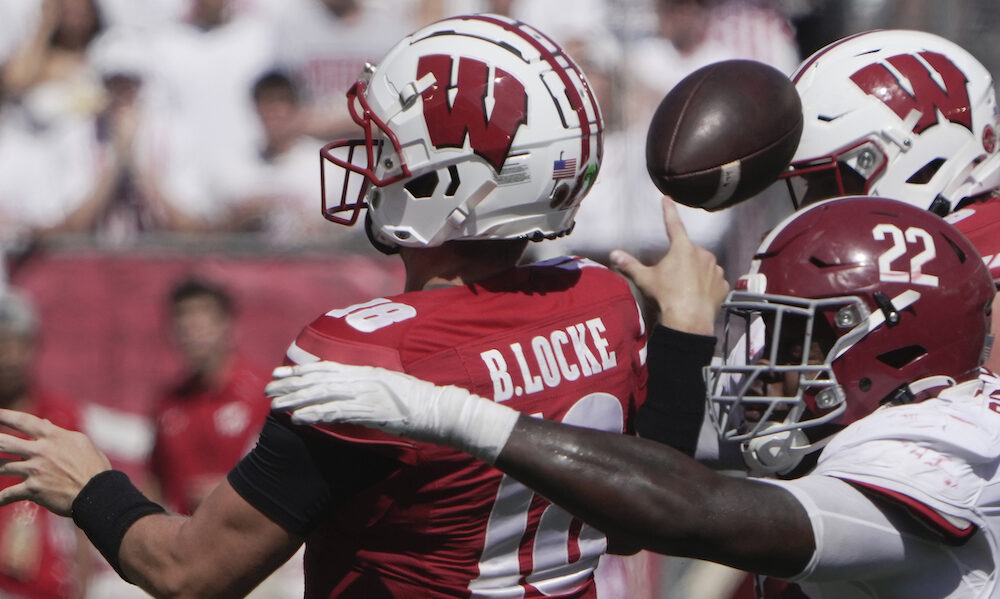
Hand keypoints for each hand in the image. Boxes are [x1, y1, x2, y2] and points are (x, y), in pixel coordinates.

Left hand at [0, 409, 111, 516]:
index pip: (23, 421)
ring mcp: (34, 470)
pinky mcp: (33, 490)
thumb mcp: (80, 442)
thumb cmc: (93, 465)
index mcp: (52, 436)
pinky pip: (8, 494)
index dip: (5, 416)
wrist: (98, 491)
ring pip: (2, 467)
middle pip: (4, 442)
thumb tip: (44, 423)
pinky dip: (0, 499)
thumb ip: (59, 433)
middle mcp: (40, 451)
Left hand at [267, 362, 518, 461]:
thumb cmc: (422, 403)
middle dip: (292, 383)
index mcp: (368, 371)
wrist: (443, 410)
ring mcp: (366, 394)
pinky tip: (297, 419)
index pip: (328, 368)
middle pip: (320, 378)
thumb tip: (354, 393)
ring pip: (323, 394)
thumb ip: (372, 387)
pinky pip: (336, 413)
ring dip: (296, 400)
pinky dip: (314, 415)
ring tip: (275, 405)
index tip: (281, 373)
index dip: (302, 370)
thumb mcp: (393, 389)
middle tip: (269, 387)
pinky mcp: (370, 411)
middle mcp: (364, 378)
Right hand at [610, 198, 728, 334]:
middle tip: (672, 276)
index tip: (667, 200)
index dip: (669, 211)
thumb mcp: (645, 279)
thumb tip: (613, 254)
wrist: (689, 320)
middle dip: (682, 259)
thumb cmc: (666, 295)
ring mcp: (715, 269)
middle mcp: (702, 254)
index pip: (673, 224)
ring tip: (685, 289)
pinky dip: (707, 286)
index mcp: (682, 248)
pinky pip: (714, 281)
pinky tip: (698, 296)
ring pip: (704, 266)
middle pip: (689, 251)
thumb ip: (630, 265)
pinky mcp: (723, 285)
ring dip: (696, 272)